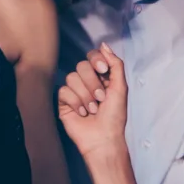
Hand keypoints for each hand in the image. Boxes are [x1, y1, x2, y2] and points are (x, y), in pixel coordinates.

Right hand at [57, 47, 131, 164]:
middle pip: (81, 66)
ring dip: (85, 95)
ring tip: (93, 110)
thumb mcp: (120, 87)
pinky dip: (75, 102)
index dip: (96, 60)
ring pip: (71, 78)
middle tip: (101, 98)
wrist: (103, 138)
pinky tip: (82, 113)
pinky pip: (63, 91)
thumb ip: (115, 64)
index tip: (103, 70)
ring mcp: (74, 92)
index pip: (92, 56)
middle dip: (93, 83)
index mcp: (101, 77)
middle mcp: (87, 82)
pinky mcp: (63, 102)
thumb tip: (103, 45)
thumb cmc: (115, 116)